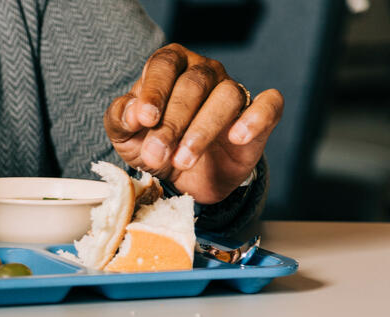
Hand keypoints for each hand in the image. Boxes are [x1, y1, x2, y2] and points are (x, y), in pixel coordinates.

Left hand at [104, 43, 283, 203]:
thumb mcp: (126, 136)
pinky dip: (255, 118)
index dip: (155, 90)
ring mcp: (233, 91)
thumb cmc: (153, 146)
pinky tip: (237, 137)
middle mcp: (204, 72)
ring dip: (202, 131)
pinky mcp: (258, 116)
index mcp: (171, 67)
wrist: (184, 179)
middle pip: (193, 85)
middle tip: (156, 155)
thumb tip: (133, 112)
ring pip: (226, 96)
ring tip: (182, 161)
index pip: (164, 65)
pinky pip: (268, 105)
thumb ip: (120, 118)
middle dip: (172, 123)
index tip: (145, 119)